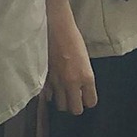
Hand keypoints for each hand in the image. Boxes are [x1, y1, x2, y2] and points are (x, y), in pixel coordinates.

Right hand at [42, 0, 97, 114]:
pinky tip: (51, 87)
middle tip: (74, 97)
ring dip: (62, 101)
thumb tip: (80, 90)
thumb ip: (84, 78)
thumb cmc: (73, 39)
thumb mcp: (85, 60)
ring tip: (62, 92)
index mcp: (87, 77)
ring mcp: (57, 82)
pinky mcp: (45, 78)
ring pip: (61, 105)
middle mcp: (73, 83)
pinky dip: (50, 94)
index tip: (85, 96)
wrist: (56, 28)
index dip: (88, 100)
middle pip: (75, 109)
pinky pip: (47, 95)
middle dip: (75, 105)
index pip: (91, 102)